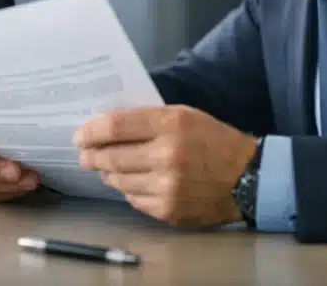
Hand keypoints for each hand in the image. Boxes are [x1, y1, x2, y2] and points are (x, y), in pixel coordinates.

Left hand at [74, 105, 257, 226]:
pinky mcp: (168, 210)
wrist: (247, 178)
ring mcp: (166, 186)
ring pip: (118, 180)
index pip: (116, 126)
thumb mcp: (184, 116)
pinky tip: (134, 183)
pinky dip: (129, 190)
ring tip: (108, 168)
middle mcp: (166, 155)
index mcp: (171, 124)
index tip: (80, 135)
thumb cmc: (212, 140)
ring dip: (109, 173)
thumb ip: (148, 119)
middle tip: (85, 155)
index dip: (91, 131)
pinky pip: (133, 199)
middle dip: (92, 155)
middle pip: (111, 156)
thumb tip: (107, 128)